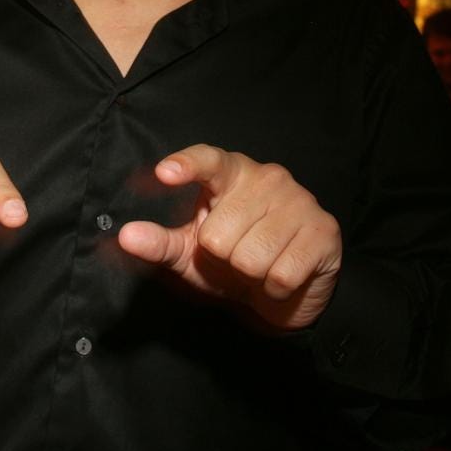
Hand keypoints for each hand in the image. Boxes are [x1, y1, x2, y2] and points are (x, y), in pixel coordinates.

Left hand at [117, 145, 341, 330]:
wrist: (286, 290)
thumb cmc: (232, 261)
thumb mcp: (190, 253)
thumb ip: (160, 243)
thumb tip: (126, 236)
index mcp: (231, 172)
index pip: (208, 160)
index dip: (187, 165)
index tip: (165, 172)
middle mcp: (267, 177)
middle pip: (219, 236)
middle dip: (223, 259)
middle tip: (236, 256)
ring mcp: (299, 201)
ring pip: (251, 258)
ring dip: (250, 275)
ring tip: (259, 265)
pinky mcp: (324, 231)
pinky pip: (281, 274)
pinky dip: (275, 288)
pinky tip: (282, 275)